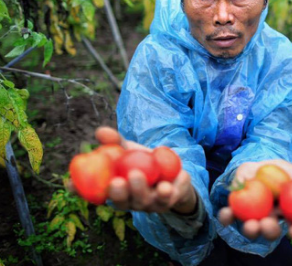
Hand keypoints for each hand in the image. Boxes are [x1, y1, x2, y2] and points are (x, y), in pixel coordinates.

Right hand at [69, 127, 197, 214]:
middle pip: (120, 202)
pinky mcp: (168, 203)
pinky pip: (167, 198)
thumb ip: (116, 143)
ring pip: (143, 201)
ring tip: (137, 175)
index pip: (94, 194)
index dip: (80, 191)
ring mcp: (148, 205)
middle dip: (117, 193)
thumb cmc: (144, 161)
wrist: (174, 173)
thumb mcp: (130, 150)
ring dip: (140, 190)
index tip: (70, 182)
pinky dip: (167, 190)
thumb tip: (100, 131)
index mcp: (115, 191)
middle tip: (116, 182)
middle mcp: (129, 201)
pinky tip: (167, 183)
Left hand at [218, 159, 291, 241]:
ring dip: (251, 229)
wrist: (258, 164)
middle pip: (272, 232)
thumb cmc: (281, 171)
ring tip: (251, 224)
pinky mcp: (235, 211)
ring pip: (251, 229)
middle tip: (268, 224)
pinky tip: (226, 212)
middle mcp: (271, 220)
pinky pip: (229, 218)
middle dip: (270, 231)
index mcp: (288, 215)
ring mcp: (253, 217)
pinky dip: (226, 217)